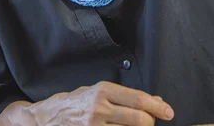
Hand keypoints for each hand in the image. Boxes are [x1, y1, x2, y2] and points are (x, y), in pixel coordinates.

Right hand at [26, 81, 173, 124]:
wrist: (45, 119)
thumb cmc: (74, 104)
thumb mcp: (97, 93)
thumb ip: (123, 97)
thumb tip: (152, 102)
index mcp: (103, 91)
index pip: (138, 99)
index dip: (157, 107)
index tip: (168, 111)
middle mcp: (99, 109)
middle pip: (139, 119)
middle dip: (151, 123)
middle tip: (152, 123)